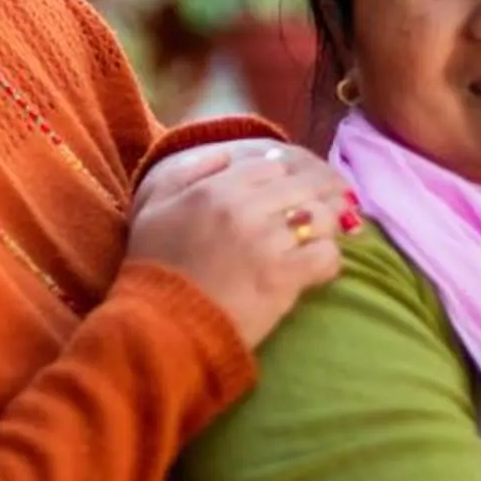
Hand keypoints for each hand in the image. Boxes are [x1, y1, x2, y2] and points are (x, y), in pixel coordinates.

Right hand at [127, 141, 350, 346]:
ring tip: (316, 240)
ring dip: (325, 227)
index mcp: (214, 189)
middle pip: (303, 186)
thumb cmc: (154, 266)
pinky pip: (327, 256)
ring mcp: (266, 242)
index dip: (283, 178)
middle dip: (316, 197)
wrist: (162, 326)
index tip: (285, 194)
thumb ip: (186, 171)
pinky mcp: (283, 277)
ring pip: (321, 218)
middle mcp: (243, 208)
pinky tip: (316, 268)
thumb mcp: (152, 206)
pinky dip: (328, 261)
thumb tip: (227, 154)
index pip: (271, 165)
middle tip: (320, 212)